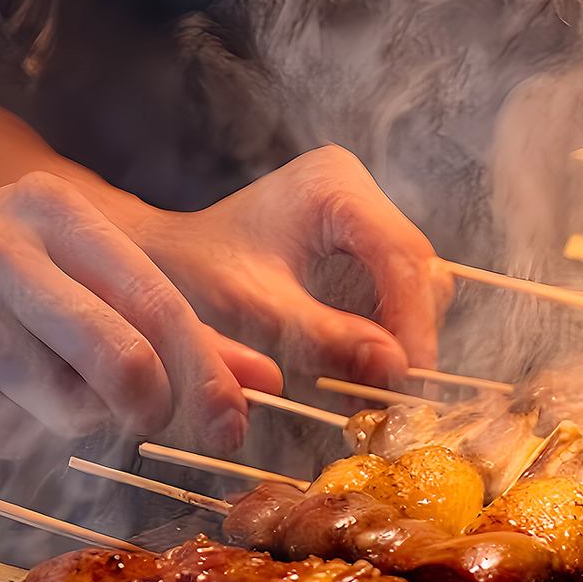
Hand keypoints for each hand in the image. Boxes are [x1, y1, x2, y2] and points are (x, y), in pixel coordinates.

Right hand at [0, 173, 281, 457]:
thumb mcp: (87, 287)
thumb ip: (178, 331)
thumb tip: (265, 379)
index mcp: (60, 213)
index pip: (163, 307)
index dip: (207, 379)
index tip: (233, 428)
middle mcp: (4, 244)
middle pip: (124, 361)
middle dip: (150, 409)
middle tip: (143, 417)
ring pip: (69, 407)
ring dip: (78, 423)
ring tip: (44, 390)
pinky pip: (9, 435)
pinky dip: (20, 438)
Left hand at [127, 146, 453, 382]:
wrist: (163, 262)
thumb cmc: (195, 274)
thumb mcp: (257, 309)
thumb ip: (325, 337)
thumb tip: (396, 368)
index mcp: (334, 187)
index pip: (402, 256)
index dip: (414, 321)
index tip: (410, 378)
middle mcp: (357, 193)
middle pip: (419, 270)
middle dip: (409, 334)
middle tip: (393, 394)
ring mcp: (362, 219)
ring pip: (415, 287)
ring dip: (400, 340)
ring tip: (373, 389)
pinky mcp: (359, 249)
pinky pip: (394, 297)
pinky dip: (383, 337)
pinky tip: (361, 372)